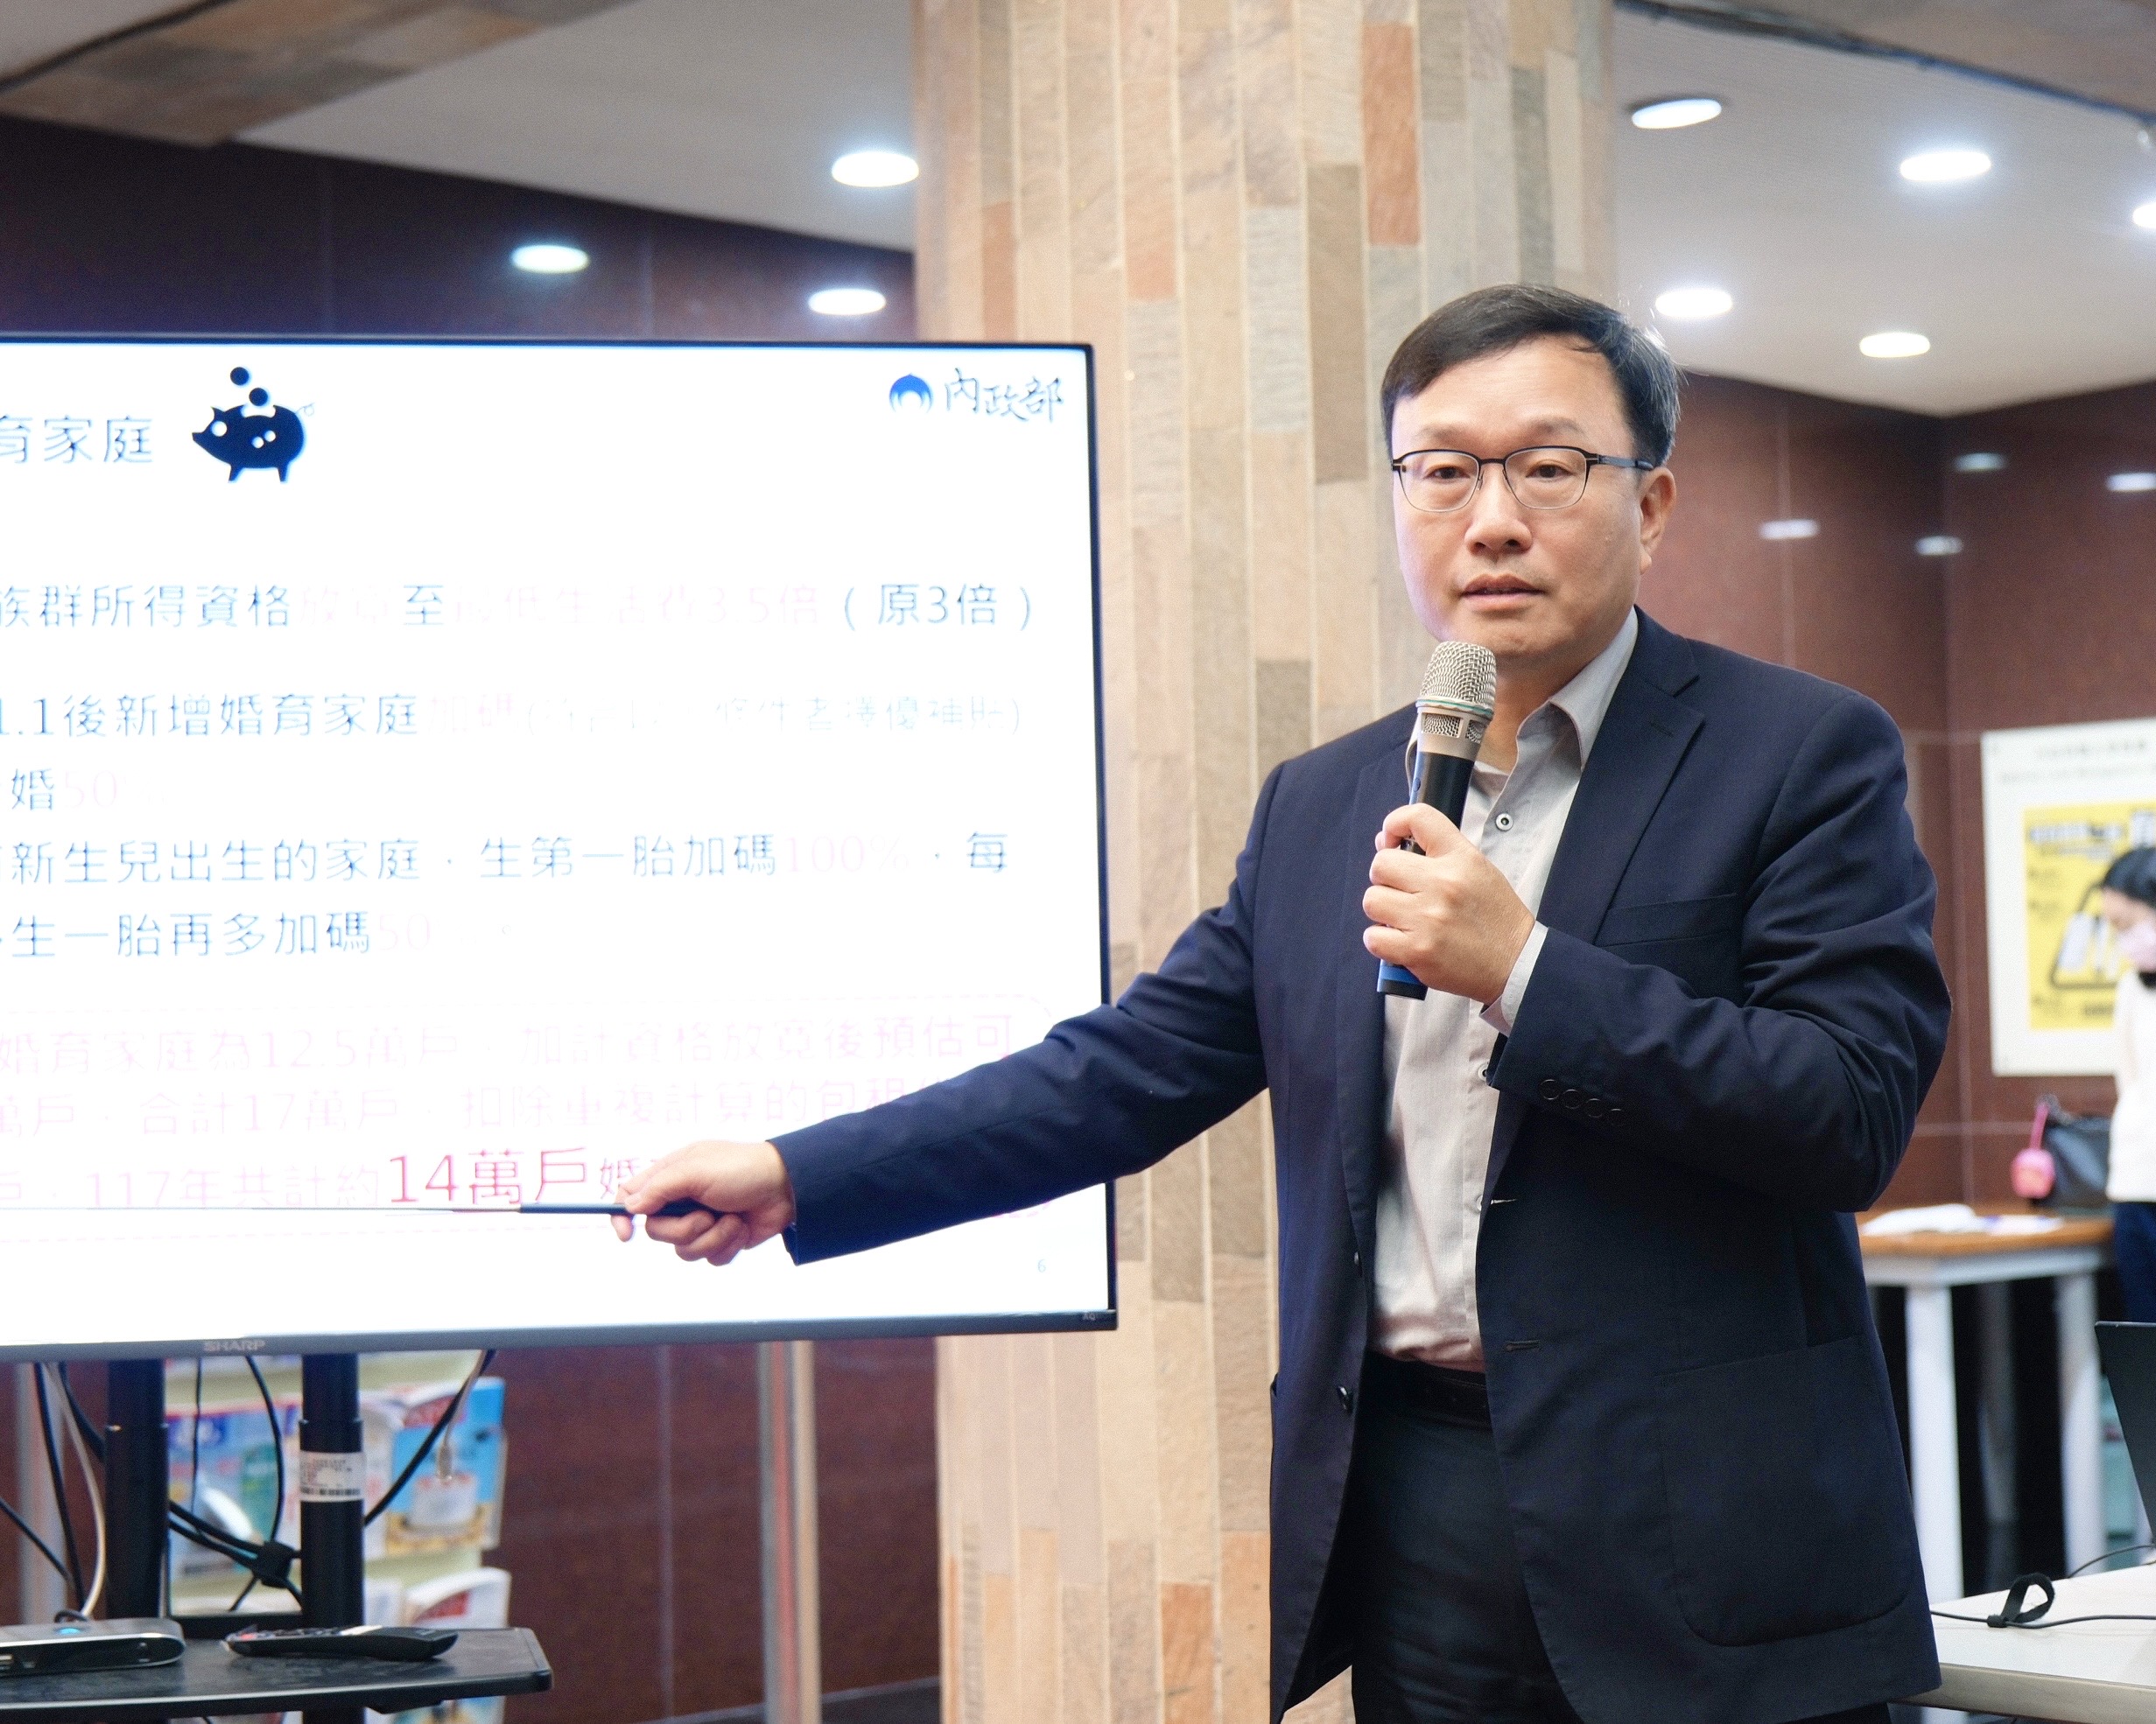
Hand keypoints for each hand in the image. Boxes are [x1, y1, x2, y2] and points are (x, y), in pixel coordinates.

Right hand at [611, 1139, 796, 1265]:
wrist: (787, 1187)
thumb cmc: (742, 1169)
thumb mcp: (696, 1171)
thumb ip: (660, 1188)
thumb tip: (631, 1207)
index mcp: (672, 1176)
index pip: (631, 1195)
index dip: (622, 1215)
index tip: (626, 1234)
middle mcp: (682, 1200)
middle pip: (657, 1232)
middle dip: (684, 1229)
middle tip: (706, 1215)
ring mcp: (701, 1221)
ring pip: (684, 1251)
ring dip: (712, 1238)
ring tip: (733, 1220)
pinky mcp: (721, 1239)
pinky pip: (709, 1259)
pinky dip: (727, 1245)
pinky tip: (742, 1228)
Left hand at [1363, 804, 1534, 1001]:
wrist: (1516, 963)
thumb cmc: (1495, 918)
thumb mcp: (1478, 870)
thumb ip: (1437, 855)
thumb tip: (1385, 845)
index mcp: (1461, 859)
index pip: (1419, 817)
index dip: (1394, 823)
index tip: (1391, 840)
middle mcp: (1443, 884)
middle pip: (1381, 864)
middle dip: (1385, 878)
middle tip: (1401, 891)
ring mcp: (1427, 918)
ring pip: (1372, 900)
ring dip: (1383, 911)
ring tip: (1403, 918)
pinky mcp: (1417, 950)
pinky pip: (1373, 937)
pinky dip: (1381, 941)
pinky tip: (1401, 940)